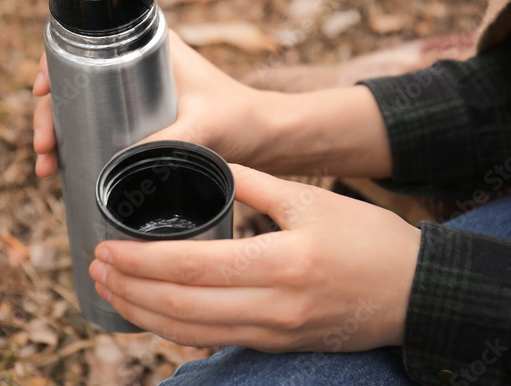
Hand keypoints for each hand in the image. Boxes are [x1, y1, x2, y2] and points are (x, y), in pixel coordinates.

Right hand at [32, 31, 264, 177]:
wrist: (267, 137)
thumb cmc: (242, 119)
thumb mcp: (204, 128)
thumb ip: (170, 143)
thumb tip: (120, 166)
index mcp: (151, 42)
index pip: (87, 41)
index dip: (54, 62)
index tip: (40, 90)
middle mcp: (137, 60)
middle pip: (73, 77)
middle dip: (48, 111)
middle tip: (43, 147)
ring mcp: (134, 89)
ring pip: (79, 103)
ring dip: (55, 130)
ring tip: (46, 165)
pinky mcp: (138, 115)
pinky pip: (94, 121)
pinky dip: (73, 140)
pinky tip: (60, 166)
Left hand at [88, 164, 420, 351]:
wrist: (415, 293)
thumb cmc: (368, 239)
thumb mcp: (312, 198)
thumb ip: (252, 183)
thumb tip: (201, 163)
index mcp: (281, 263)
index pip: (190, 267)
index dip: (140, 261)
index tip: (105, 245)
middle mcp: (273, 307)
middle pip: (180, 307)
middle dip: (130, 288)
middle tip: (95, 265)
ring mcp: (274, 334)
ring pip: (191, 332)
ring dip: (142, 313)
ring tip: (111, 289)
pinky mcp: (277, 346)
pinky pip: (213, 341)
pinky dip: (175, 329)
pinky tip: (153, 312)